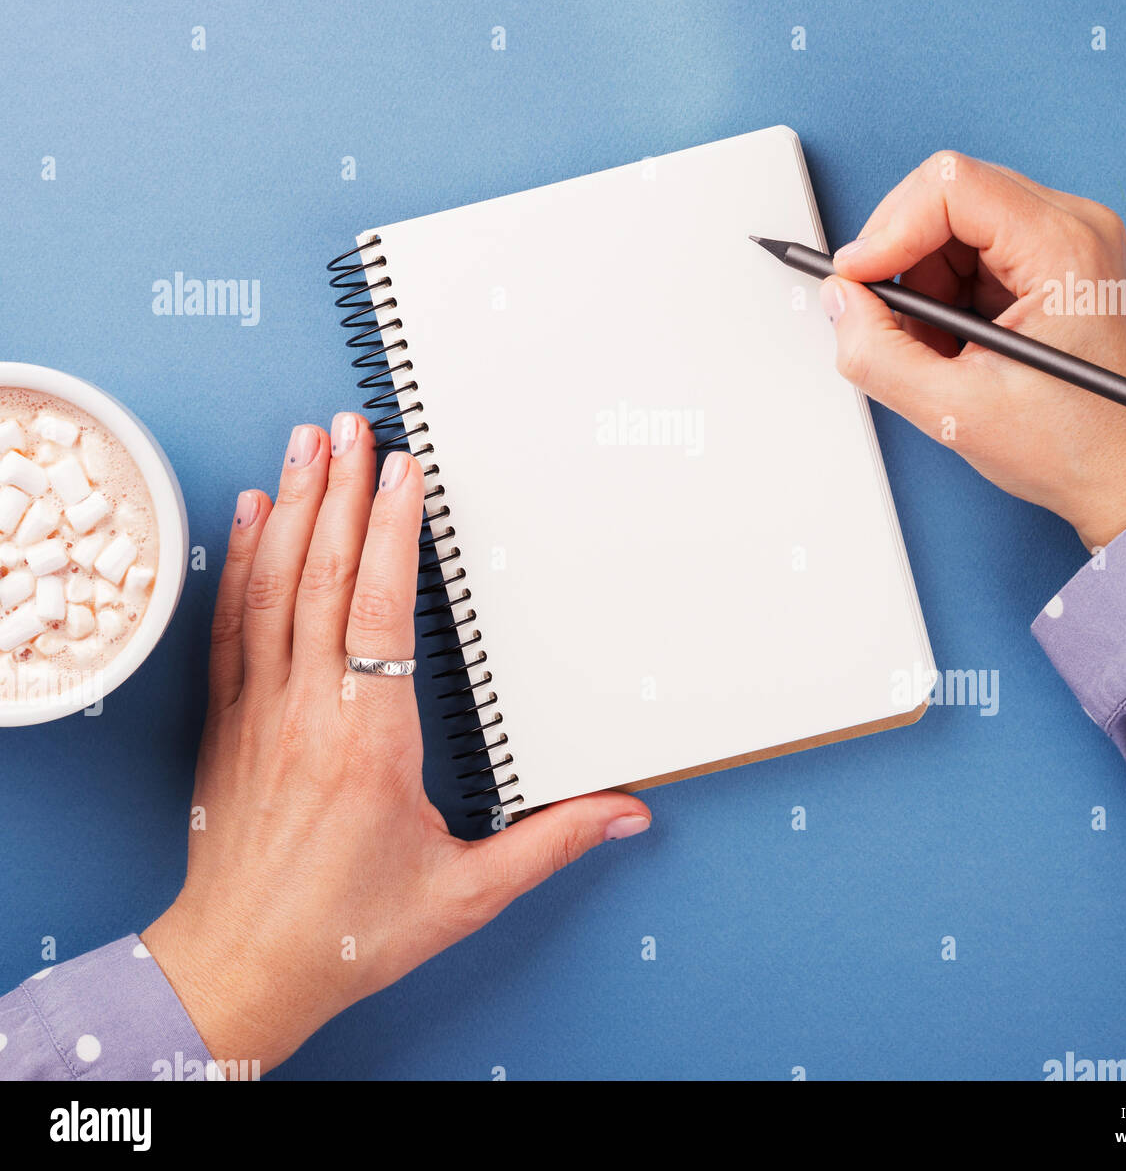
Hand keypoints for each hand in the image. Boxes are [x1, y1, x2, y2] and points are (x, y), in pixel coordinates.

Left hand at [142, 415, 649, 1071]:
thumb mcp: (464, 895)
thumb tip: (627, 814)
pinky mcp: (228, 722)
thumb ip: (548, 844)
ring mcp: (259, 711)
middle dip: (340, 490)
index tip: (402, 473)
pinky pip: (232, 624)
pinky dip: (241, 561)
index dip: (392, 533)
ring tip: (306, 444)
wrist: (238, 971)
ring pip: (272, 587)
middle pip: (323, 577)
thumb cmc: (345, 935)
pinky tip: (252, 515)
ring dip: (291, 508)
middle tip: (350, 423)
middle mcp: (308, 713)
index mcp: (369, 743)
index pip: (379, 611)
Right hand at [823, 152, 1125, 548]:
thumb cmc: (1074, 447)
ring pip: (951, 225)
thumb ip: (878, 354)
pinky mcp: (1049, 262)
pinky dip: (940, 294)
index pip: (953, 186)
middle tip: (882, 318)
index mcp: (1066, 249)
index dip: (889, 227)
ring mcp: (1064, 241)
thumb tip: (840, 301)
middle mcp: (1073, 228)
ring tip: (933, 350)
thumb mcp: (954, 411)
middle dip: (899, 257)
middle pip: (948, 196)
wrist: (1123, 479)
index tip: (856, 277)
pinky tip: (953, 345)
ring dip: (919, 283)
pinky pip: (968, 251)